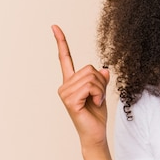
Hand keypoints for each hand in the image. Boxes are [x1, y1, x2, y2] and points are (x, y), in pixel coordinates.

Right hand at [52, 25, 110, 147]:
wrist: (95, 133)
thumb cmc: (96, 114)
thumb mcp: (101, 92)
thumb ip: (101, 80)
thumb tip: (105, 70)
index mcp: (71, 81)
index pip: (65, 58)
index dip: (61, 42)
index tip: (54, 26)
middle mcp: (65, 85)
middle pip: (89, 69)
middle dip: (100, 82)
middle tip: (98, 96)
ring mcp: (65, 93)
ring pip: (91, 78)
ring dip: (100, 90)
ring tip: (95, 101)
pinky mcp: (69, 100)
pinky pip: (89, 87)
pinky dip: (97, 95)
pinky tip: (93, 104)